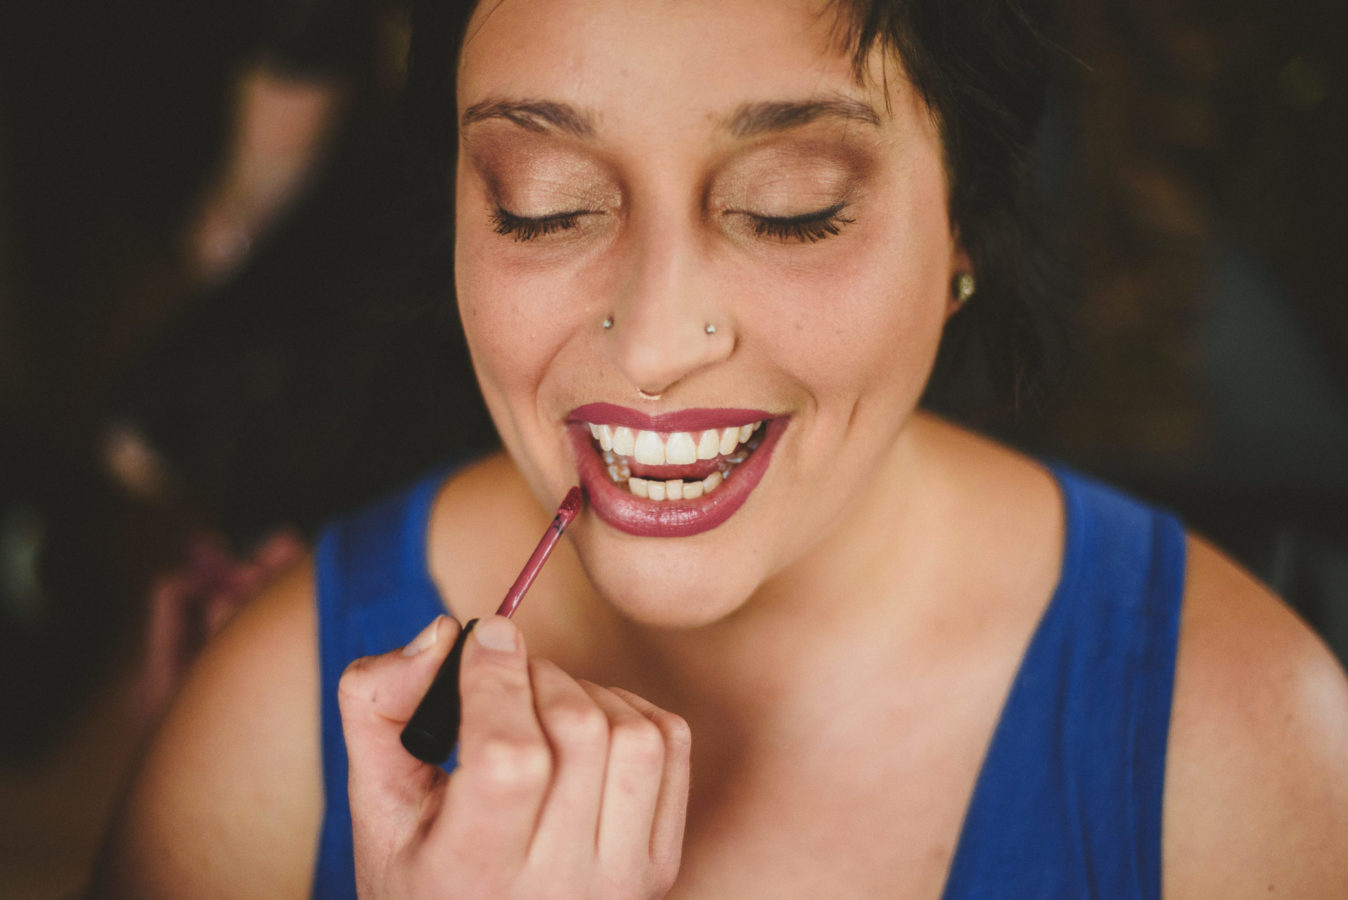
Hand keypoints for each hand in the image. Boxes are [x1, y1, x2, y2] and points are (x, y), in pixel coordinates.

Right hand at [338, 615, 690, 898]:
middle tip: (505, 677)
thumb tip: (443, 631)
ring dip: (586, 691)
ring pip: (632, 736)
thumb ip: (378, 708)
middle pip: (578, 734)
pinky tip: (588, 724)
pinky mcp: (658, 862)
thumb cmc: (426, 871)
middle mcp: (559, 886)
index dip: (498, 682)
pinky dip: (630, 709)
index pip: (509, 760)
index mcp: (473, 875)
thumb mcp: (376, 806)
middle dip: (537, 676)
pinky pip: (670, 747)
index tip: (484, 638)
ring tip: (543, 704)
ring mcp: (621, 879)